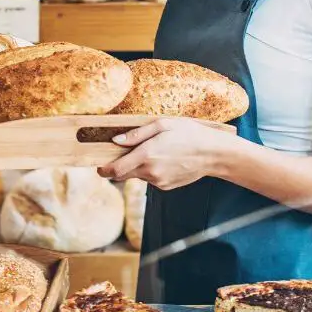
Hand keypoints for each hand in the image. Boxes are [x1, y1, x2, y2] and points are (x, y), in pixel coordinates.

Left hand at [97, 118, 235, 190]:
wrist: (213, 154)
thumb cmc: (189, 134)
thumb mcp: (162, 125)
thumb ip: (136, 134)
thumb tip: (115, 140)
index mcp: (147, 155)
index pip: (115, 170)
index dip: (103, 170)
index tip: (98, 166)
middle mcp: (150, 172)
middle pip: (122, 175)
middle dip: (118, 166)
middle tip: (123, 153)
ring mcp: (158, 181)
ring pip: (138, 176)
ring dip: (138, 166)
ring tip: (155, 151)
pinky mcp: (166, 186)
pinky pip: (151, 179)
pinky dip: (151, 170)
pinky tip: (166, 159)